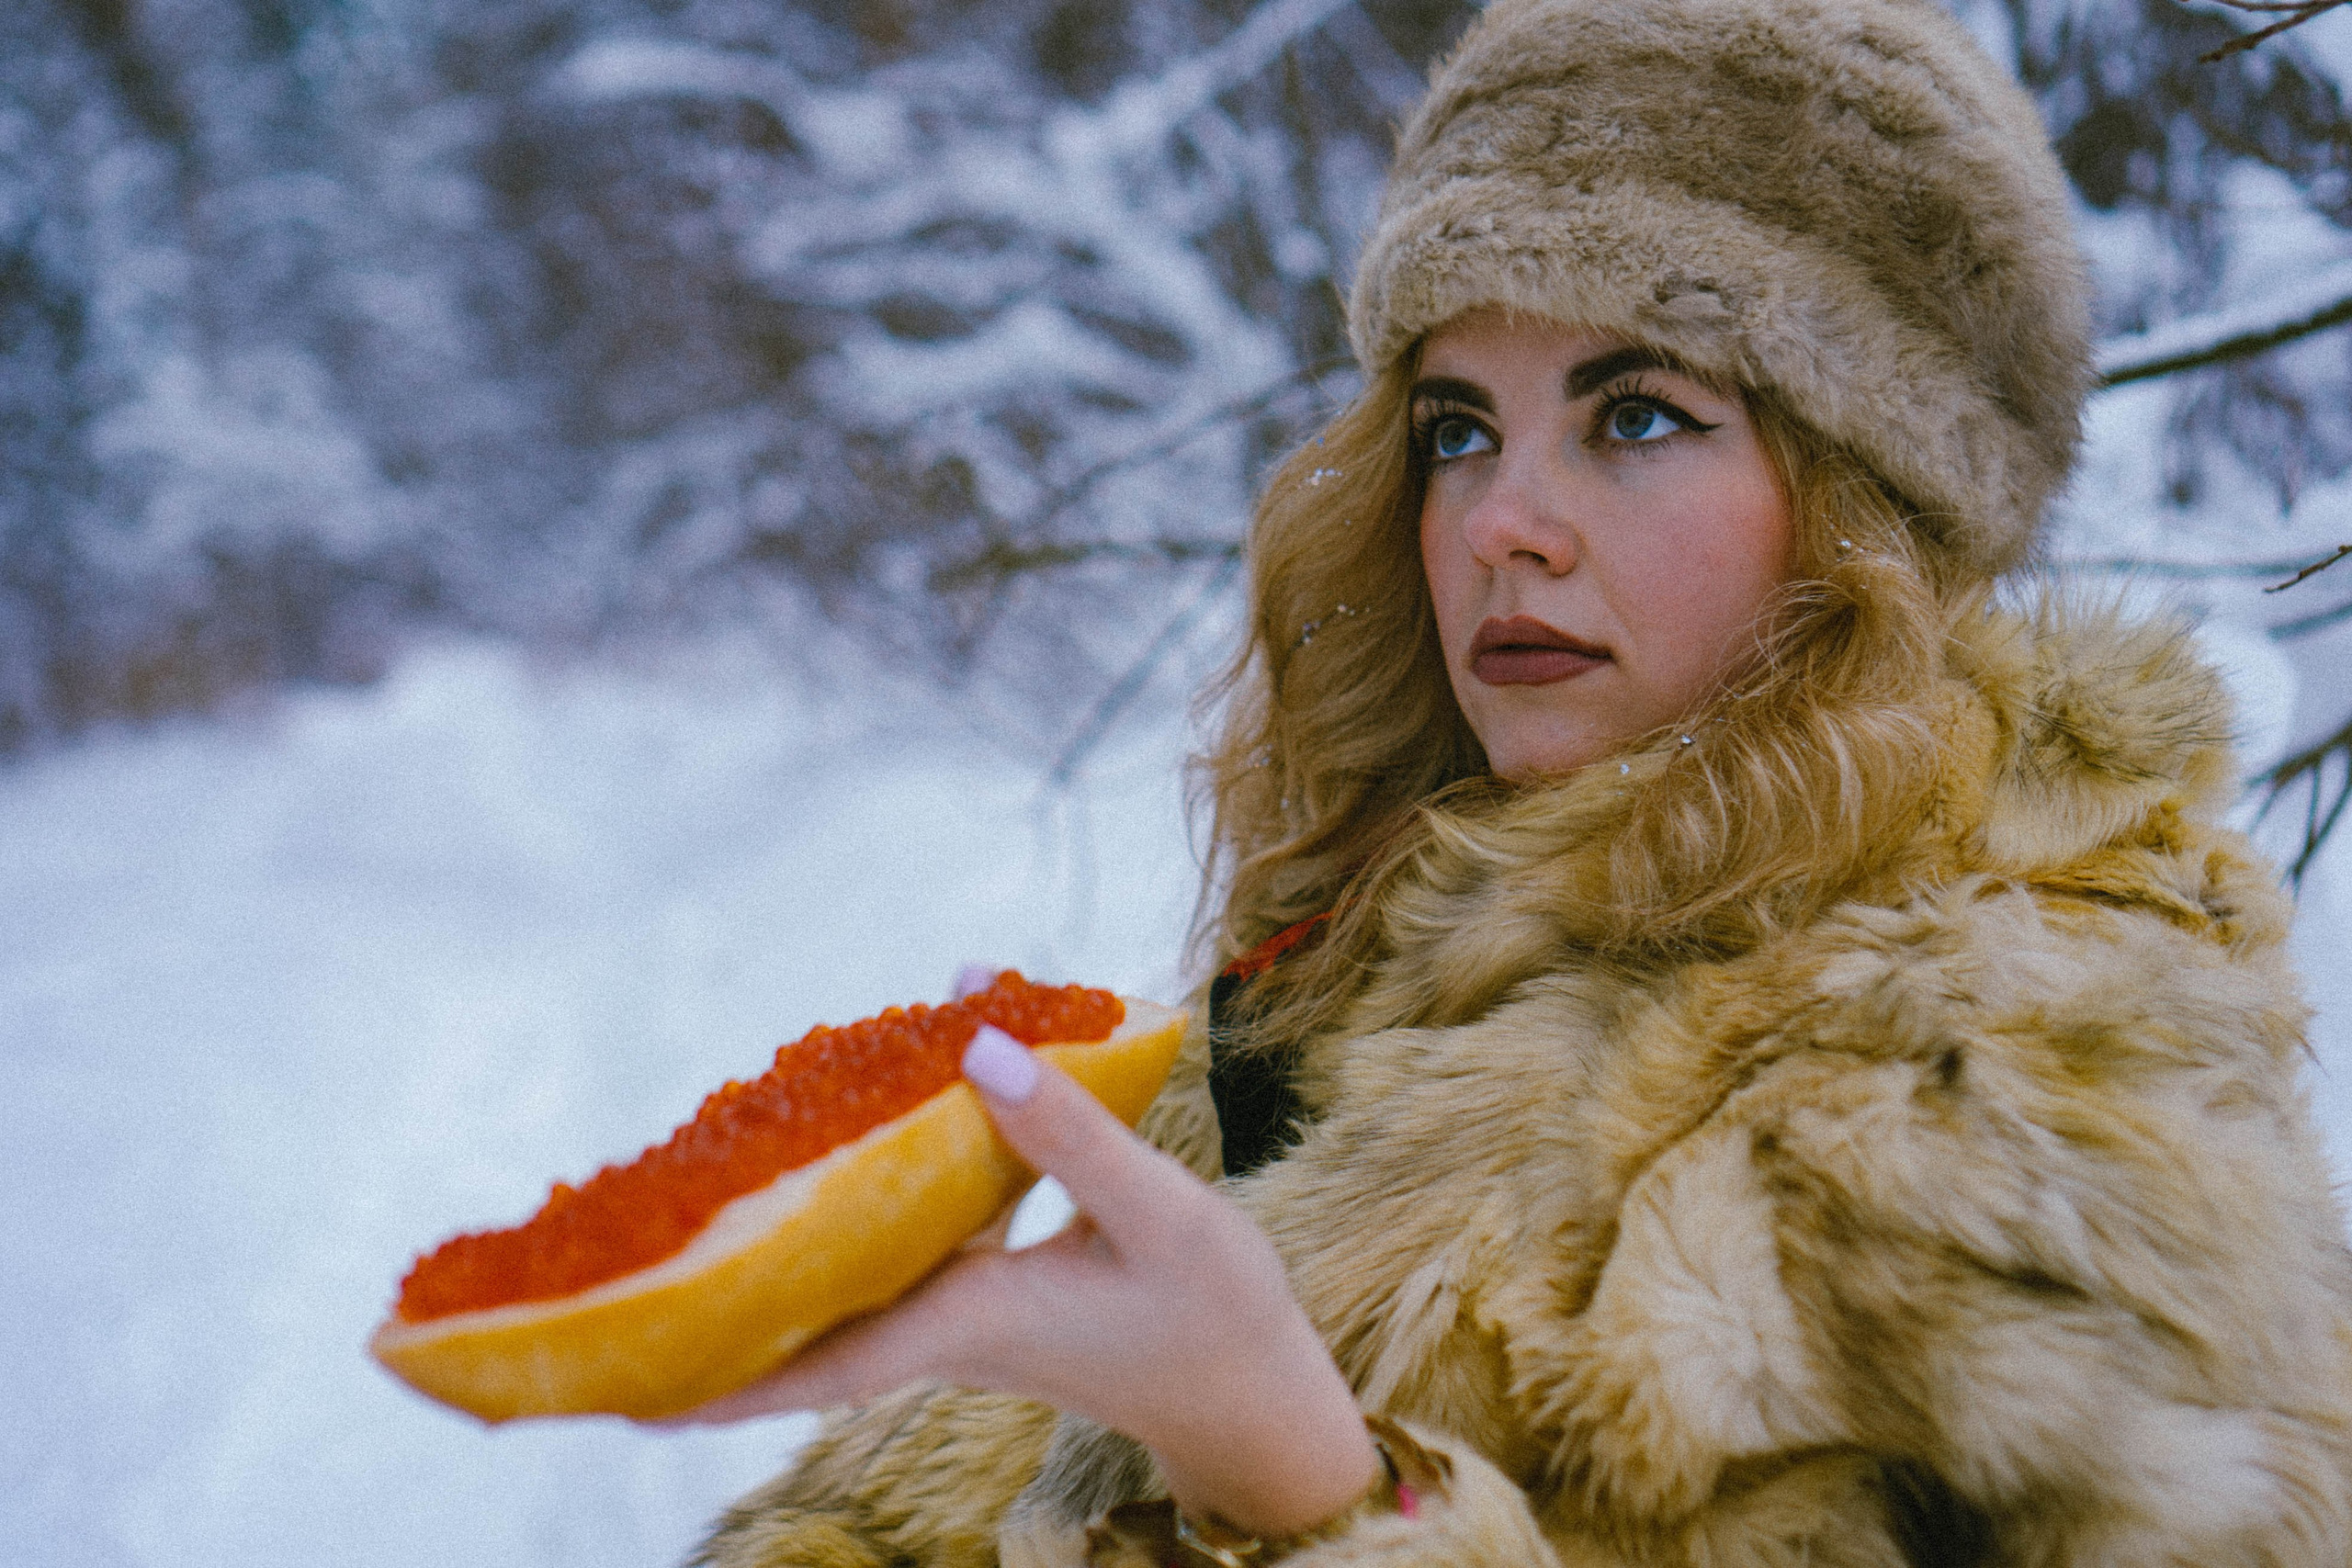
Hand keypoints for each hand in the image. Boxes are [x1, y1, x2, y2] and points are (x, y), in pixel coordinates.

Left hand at [658, 1025, 1380, 1536]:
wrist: (1258, 1391)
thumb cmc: (1218, 1316)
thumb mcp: (1161, 1214)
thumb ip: (1072, 1132)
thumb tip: (975, 1043)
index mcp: (970, 1322)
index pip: (816, 1362)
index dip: (715, 1374)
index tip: (620, 1389)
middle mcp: (946, 1324)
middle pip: (801, 1318)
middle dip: (708, 1303)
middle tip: (607, 1276)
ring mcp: (962, 1311)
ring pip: (845, 1269)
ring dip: (777, 1236)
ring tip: (694, 1188)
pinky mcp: (989, 1289)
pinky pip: (901, 1235)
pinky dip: (868, 1183)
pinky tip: (867, 1106)